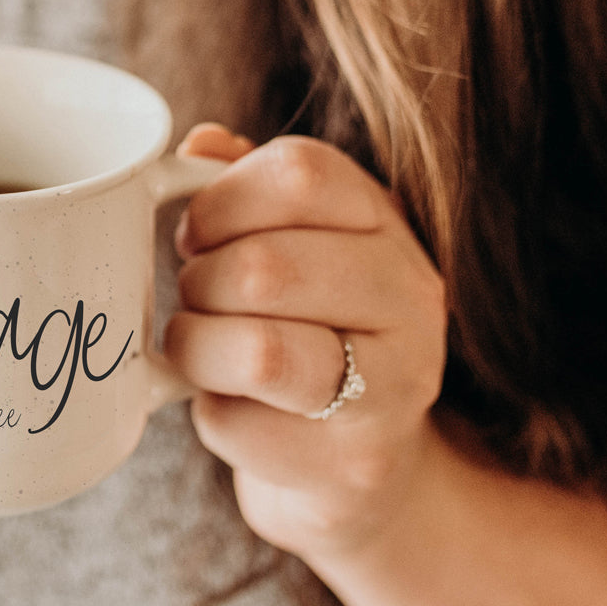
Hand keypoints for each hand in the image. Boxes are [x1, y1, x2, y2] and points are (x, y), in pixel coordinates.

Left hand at [165, 124, 446, 562]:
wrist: (362, 460)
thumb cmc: (309, 328)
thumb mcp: (291, 242)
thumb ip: (248, 187)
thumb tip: (201, 142)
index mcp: (386, 222)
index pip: (299, 173)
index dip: (220, 199)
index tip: (197, 231)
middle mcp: (409, 295)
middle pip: (265, 266)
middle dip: (199, 283)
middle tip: (198, 297)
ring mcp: (395, 385)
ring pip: (255, 351)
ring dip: (197, 346)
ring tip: (203, 346)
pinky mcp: (357, 463)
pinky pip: (235, 424)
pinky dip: (209, 415)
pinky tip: (236, 408)